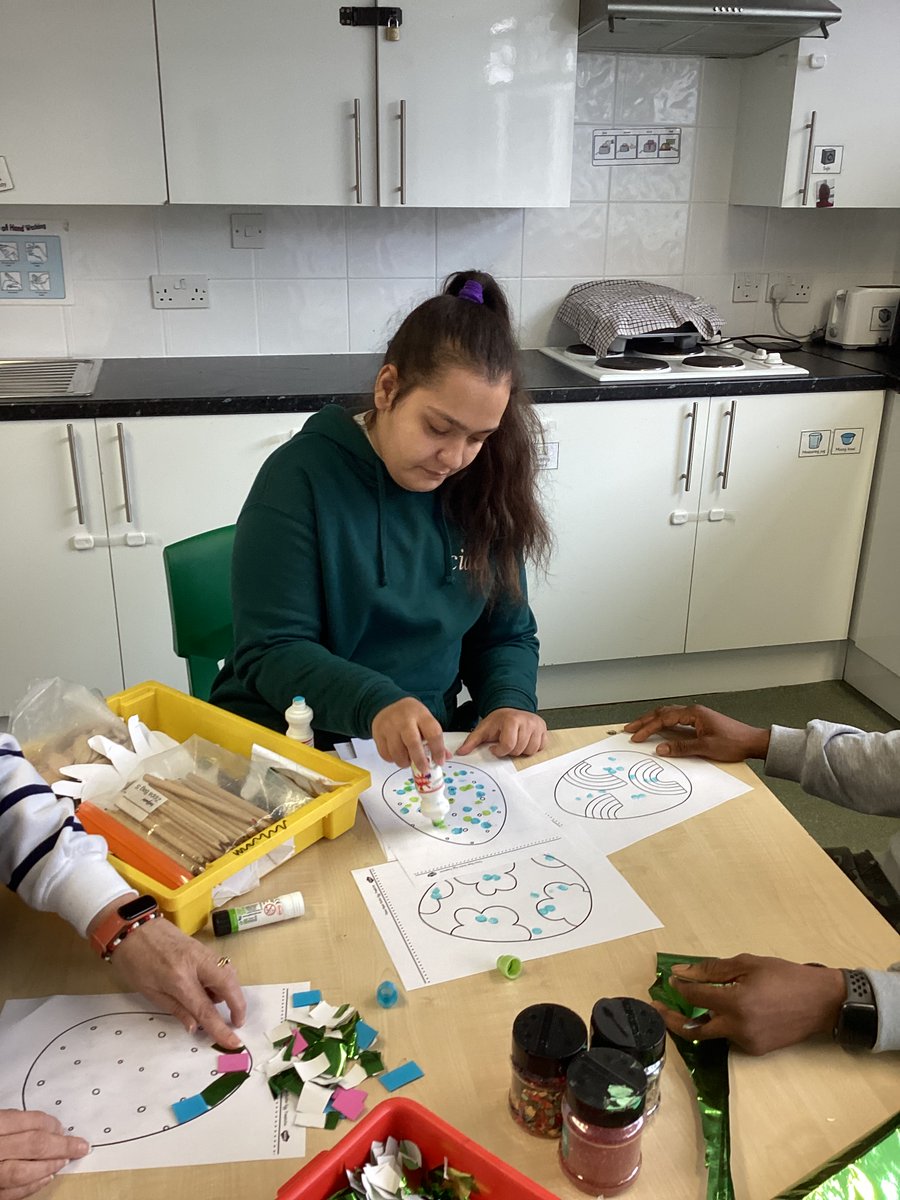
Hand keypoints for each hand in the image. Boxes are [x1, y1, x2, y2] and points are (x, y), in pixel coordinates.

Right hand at [0, 1110, 88, 1199]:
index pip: (32, 1123)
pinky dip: (33, 1186)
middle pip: (35, 1145)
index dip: (53, 1125)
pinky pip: (13, 1193)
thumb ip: (18, 1122)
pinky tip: (47, 1178)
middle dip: (62, 1146)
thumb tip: (50, 1127)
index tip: (64, 1128)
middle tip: (80, 1146)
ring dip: (50, 1166)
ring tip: (65, 1160)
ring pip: (24, 1172)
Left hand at [89, 899, 245, 1048]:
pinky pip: (221, 965)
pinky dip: (223, 979)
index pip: (205, 1008)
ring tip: (218, 1006)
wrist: (131, 926)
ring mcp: (201, 952)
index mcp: (178, 978)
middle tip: (237, 1022)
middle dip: (239, 1005)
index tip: (234, 1042)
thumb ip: (175, 1009)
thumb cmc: (133, 962)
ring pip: (229, 971)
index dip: (221, 1028)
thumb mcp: (149, 992)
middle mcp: (196, 963)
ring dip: (232, 991)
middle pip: (229, 984)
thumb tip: (195, 1026)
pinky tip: (211, 989)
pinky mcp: (202, 946)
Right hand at [371, 698, 445, 773]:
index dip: (438, 750)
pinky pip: (386, 754)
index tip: (440, 761)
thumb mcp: (425, 720)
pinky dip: (393, 760)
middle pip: (413, 743)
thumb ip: (434, 738)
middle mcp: (404, 720)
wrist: (386, 704)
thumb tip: (445, 757)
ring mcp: (389, 727)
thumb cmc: (409, 714)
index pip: (433, 733)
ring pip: (397, 752)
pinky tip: (398, 755)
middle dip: (420, 760)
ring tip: (409, 761)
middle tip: (424, 769)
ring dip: (405, 762)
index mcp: (421, 715)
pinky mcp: (378, 734)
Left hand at [457, 708, 546, 758]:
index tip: (495, 747)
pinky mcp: (544, 730)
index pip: (508, 745)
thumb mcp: (483, 729)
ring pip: (530, 751)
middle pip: (519, 749)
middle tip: (505, 743)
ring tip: (515, 742)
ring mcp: (537, 725)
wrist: (510, 709)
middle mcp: (526, 721)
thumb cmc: (498, 720)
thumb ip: (472, 741)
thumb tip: (461, 752)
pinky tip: (524, 741)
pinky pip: (540, 748)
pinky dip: (532, 748)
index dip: (500, 750)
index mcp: (512, 720)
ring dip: (521, 750)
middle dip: (510, 750)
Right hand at [624, 704, 770, 761]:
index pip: (664, 719)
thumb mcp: (706, 747)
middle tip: (629, 728)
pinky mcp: (700, 723)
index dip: (647, 728)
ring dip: (653, 721)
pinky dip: (663, 725)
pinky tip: (659, 731)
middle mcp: (694, 711)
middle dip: (644, 721)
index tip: (635, 736)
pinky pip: (676, 720)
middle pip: (663, 713)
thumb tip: (660, 749)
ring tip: (639, 728)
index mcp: (694, 713)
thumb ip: (682, 748)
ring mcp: (697, 716)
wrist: (753, 742)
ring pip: (668, 715)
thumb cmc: (734, 742)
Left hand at [653, 953, 845, 1054]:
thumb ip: (713, 969)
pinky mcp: (756, 1050)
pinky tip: (724, 1010)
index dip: (680, 987)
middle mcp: (738, 1027)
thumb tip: (682, 974)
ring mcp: (747, 1043)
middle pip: (694, 1030)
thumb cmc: (785, 976)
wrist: (822, 1002)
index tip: (671, 979)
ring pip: (712, 1033)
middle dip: (671, 1019)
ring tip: (689, 1004)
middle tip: (656, 1008)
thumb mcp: (749, 964)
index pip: (695, 997)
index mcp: (736, 1002)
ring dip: (698, 1020)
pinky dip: (722, 1024)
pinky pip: (730, 1037)